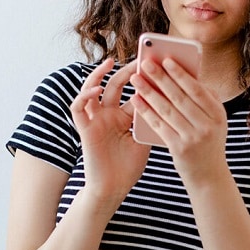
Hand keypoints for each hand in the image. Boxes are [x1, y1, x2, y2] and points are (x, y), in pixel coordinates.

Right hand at [70, 59, 149, 204]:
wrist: (113, 189)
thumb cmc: (129, 167)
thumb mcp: (144, 139)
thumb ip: (151, 119)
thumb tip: (170, 99)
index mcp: (125, 116)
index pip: (134, 91)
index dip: (144, 79)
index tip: (156, 66)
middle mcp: (109, 114)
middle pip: (115, 85)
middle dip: (125, 71)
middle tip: (138, 59)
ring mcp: (95, 120)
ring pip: (91, 89)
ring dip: (98, 75)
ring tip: (109, 63)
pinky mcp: (84, 129)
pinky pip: (78, 108)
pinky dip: (84, 96)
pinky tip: (96, 89)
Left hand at [129, 57, 228, 183]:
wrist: (209, 175)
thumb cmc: (208, 140)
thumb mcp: (215, 120)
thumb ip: (205, 99)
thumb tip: (186, 73)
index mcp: (218, 114)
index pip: (197, 90)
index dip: (181, 74)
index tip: (166, 60)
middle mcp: (207, 125)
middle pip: (180, 97)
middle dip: (161, 78)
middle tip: (146, 64)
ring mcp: (193, 138)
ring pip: (167, 110)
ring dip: (149, 92)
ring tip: (136, 78)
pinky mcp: (179, 148)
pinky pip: (159, 125)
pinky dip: (146, 111)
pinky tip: (136, 99)